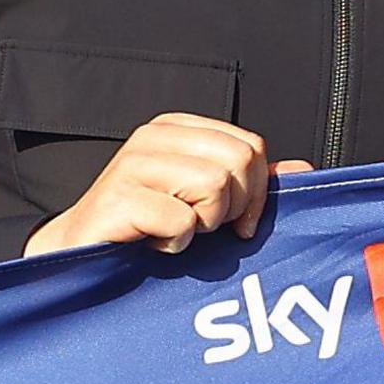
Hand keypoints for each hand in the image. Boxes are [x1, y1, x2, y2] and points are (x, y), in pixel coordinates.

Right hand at [26, 114, 276, 256]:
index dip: (257, 191)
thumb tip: (304, 169)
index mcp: (176, 128)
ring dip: (201, 225)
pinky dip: (175, 244)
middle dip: (232, 207)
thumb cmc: (144, 229)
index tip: (237, 221)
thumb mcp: (203, 200)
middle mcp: (153, 137)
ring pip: (215, 186)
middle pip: (240, 161)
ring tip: (174, 231)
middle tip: (202, 227)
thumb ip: (250, 183)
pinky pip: (182, 222)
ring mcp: (133, 164)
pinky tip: (152, 243)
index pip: (250, 146)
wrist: (79, 255)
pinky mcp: (118, 198)